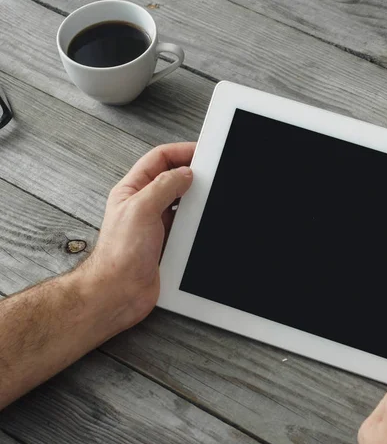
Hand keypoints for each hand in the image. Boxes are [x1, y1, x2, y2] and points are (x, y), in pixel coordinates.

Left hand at [77, 142, 195, 332]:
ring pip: (182, 204)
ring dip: (195, 201)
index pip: (158, 159)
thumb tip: (185, 173)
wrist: (119, 291)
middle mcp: (144, 205)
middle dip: (192, 175)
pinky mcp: (167, 243)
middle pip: (173, 180)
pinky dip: (197, 223)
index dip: (181, 152)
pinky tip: (203, 222)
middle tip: (211, 173)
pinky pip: (187, 226)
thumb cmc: (119, 254)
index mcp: (132, 190)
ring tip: (209, 196)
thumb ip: (164, 186)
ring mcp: (156, 225)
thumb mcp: (141, 209)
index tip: (202, 152)